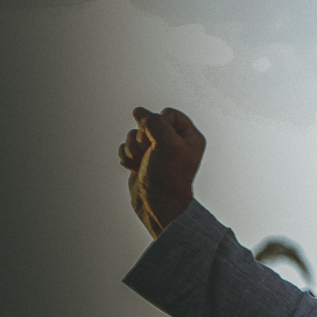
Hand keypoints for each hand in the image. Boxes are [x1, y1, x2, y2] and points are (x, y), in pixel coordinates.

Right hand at [118, 107, 204, 237]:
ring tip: (142, 162)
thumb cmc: (168, 176)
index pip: (169, 114)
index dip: (159, 123)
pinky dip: (127, 156)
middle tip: (150, 153)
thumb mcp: (167, 143)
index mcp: (189, 136)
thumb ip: (154, 122)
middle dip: (144, 137)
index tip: (161, 140)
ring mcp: (156, 151)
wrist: (157, 204)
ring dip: (133, 148)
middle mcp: (174, 142)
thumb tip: (139, 111)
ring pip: (134, 134)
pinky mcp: (141, 159)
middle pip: (148, 122)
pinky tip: (134, 167)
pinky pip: (126, 146)